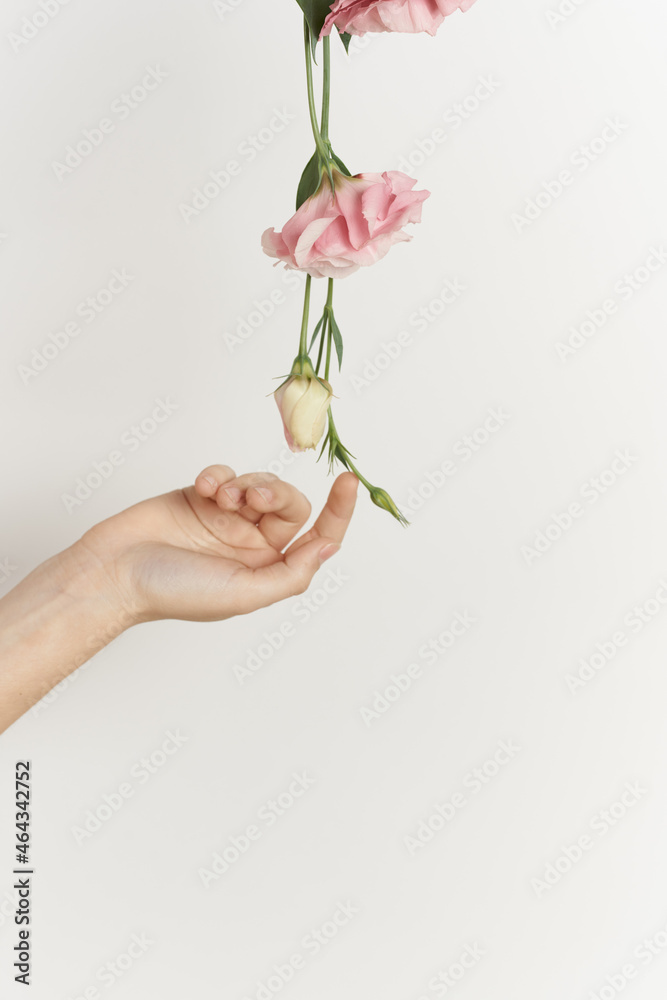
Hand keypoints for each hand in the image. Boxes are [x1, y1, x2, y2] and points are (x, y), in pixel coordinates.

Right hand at [75, 465, 358, 623]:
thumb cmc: (173, 591)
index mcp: (267, 570)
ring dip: (247, 483)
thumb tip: (330, 548)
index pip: (316, 538)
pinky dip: (219, 475)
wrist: (114, 571)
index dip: (338, 512)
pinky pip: (226, 473)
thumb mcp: (244, 593)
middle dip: (276, 494)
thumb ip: (292, 573)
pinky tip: (203, 487)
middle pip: (289, 504)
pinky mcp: (201, 497)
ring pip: (259, 484)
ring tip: (223, 496)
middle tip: (253, 498)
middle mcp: (251, 544)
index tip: (349, 482)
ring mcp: (226, 519)